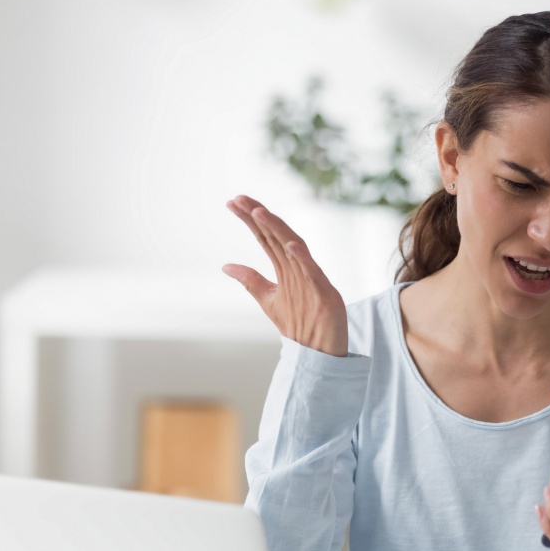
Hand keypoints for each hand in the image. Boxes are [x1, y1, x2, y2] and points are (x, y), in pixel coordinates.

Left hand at [222, 195, 348, 355]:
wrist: (321, 352)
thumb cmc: (301, 324)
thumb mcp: (269, 300)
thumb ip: (251, 281)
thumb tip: (225, 266)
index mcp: (286, 269)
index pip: (265, 238)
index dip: (250, 220)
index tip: (233, 203)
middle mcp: (298, 269)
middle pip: (276, 236)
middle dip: (258, 217)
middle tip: (239, 199)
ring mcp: (311, 279)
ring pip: (292, 248)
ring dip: (277, 229)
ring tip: (259, 212)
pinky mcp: (324, 293)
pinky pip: (312, 273)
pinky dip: (302, 258)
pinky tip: (290, 244)